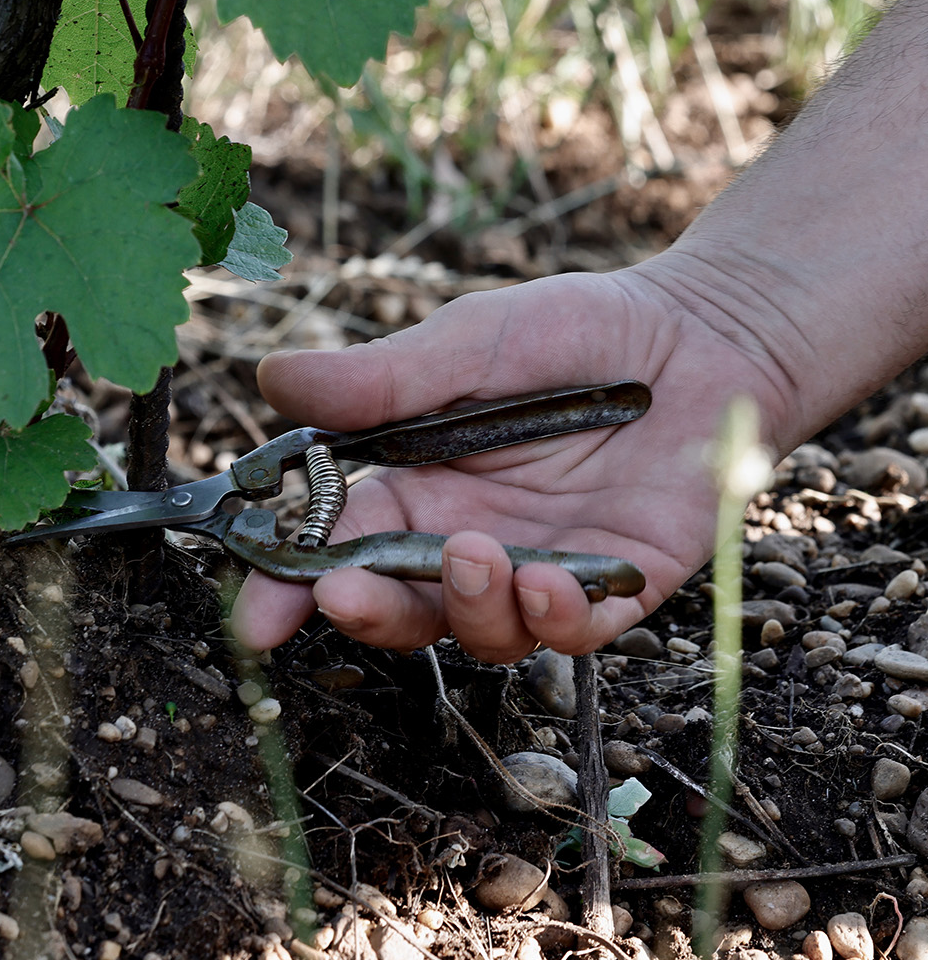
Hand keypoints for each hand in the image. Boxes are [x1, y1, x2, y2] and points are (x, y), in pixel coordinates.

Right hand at [229, 262, 792, 660]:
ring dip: (467, 608)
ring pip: (484, 631)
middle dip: (368, 612)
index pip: (339, 543)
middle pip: (402, 605)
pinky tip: (548, 578)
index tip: (256, 613)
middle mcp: (470, 536)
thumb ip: (379, 379)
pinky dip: (555, 620)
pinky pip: (578, 632)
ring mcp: (542, 567)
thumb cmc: (575, 327)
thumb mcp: (467, 343)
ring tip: (475, 553)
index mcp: (419, 483)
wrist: (702, 331)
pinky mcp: (617, 583)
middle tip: (346, 593)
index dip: (291, 582)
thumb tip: (270, 380)